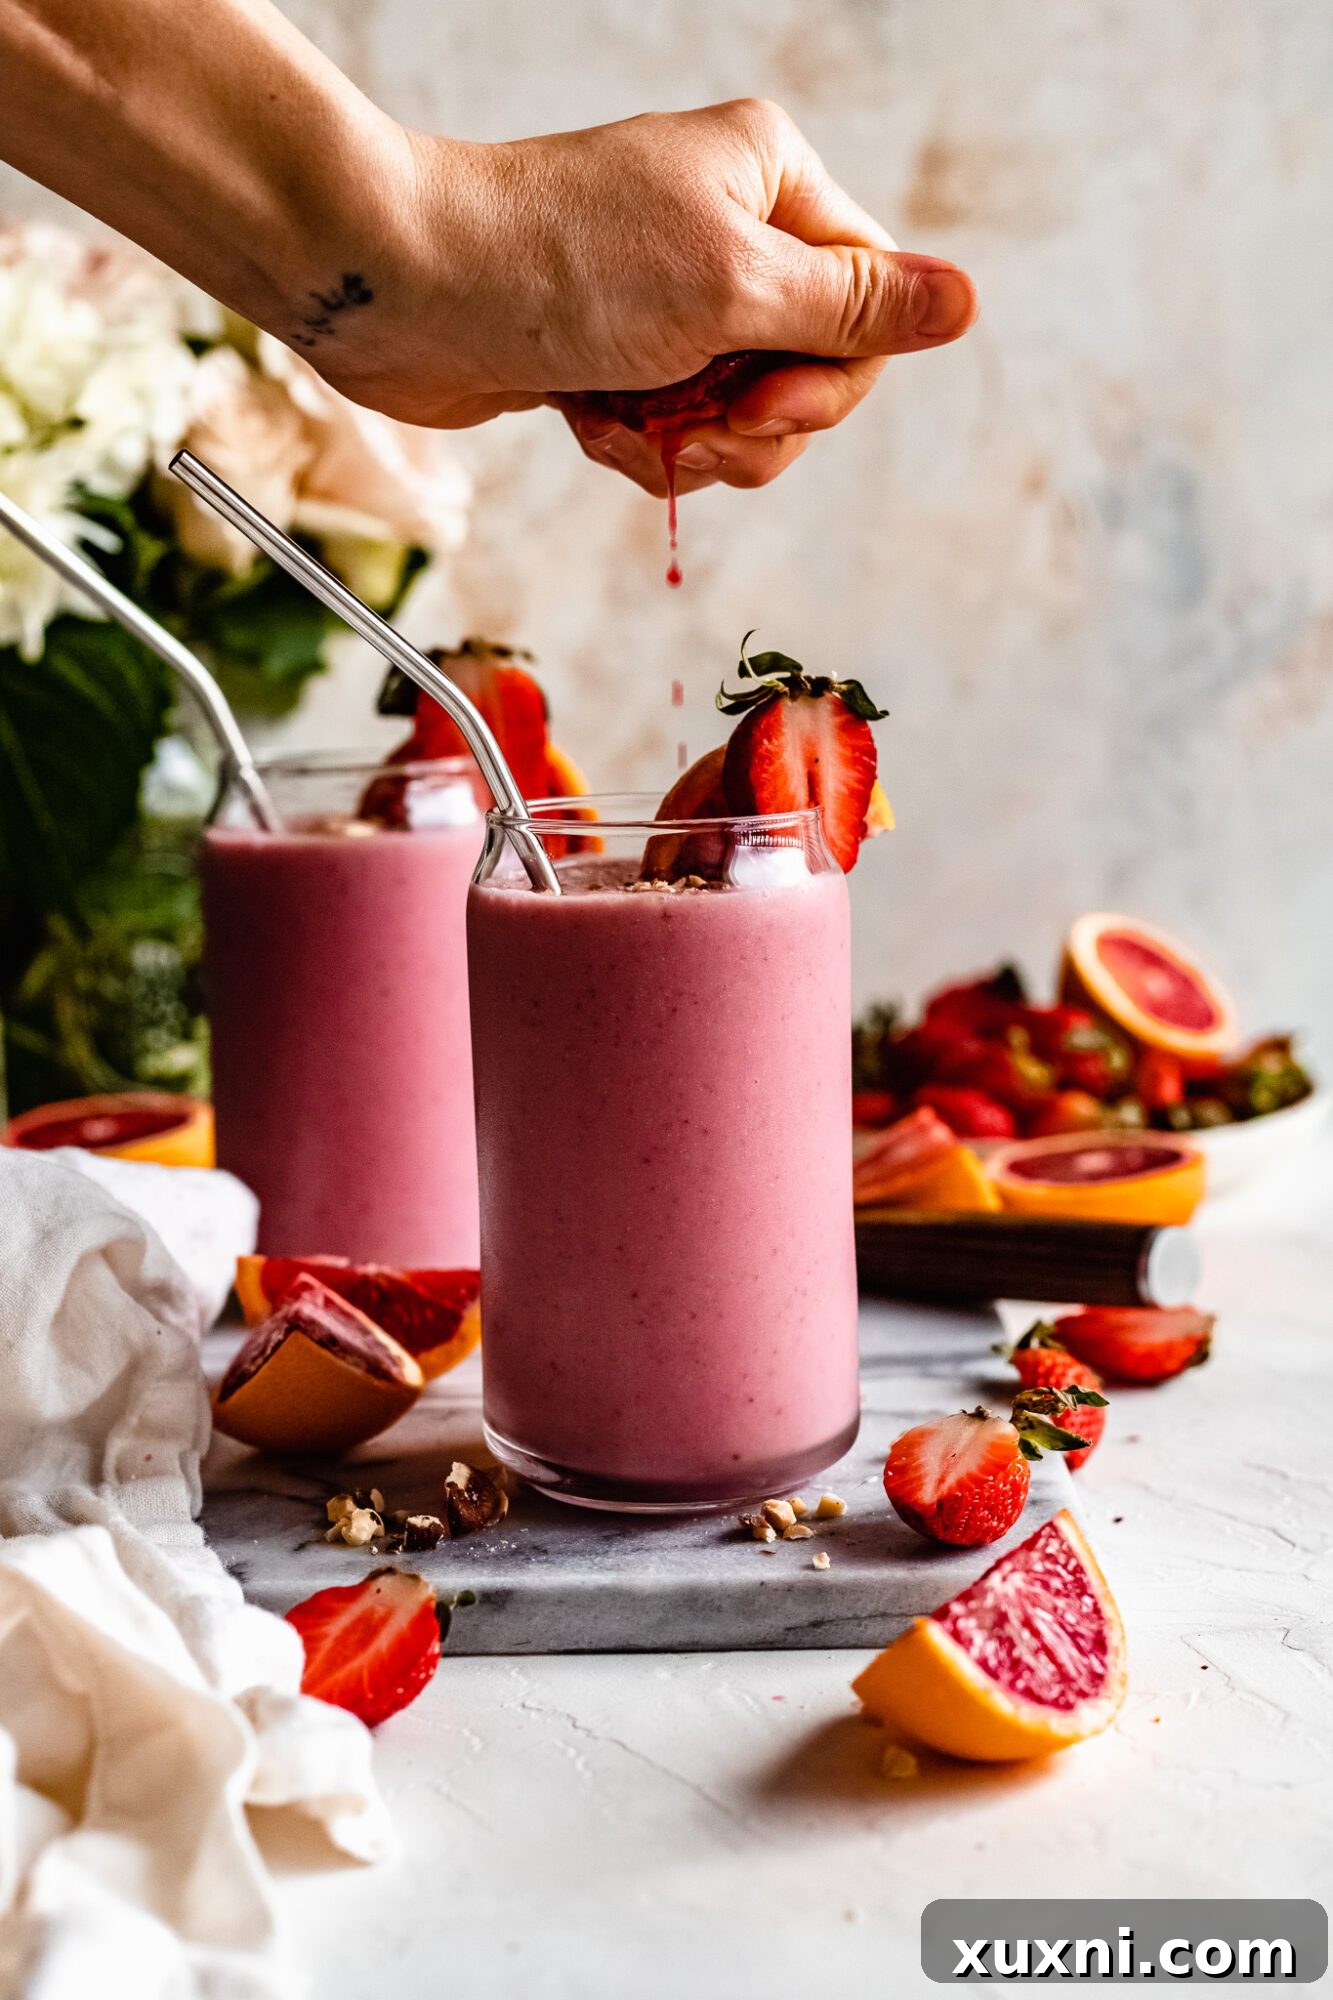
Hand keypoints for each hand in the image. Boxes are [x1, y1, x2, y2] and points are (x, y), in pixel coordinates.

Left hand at [311, 99, 976, 493]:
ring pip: (742, 417)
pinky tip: (587, 420)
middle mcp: (730, 233)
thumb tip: (965, 303)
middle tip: (686, 420)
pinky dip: (636, 444)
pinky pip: (675, 430)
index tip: (761, 402)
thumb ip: (853, 308)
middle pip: (810, 375)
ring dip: (687, 443)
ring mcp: (672, 298)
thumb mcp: (730, 285)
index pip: (869, 306)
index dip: (828, 381)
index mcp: (773, 184)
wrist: (403, 290)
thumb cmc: (555, 264)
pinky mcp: (620, 352)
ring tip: (625, 418)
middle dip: (750, 425)